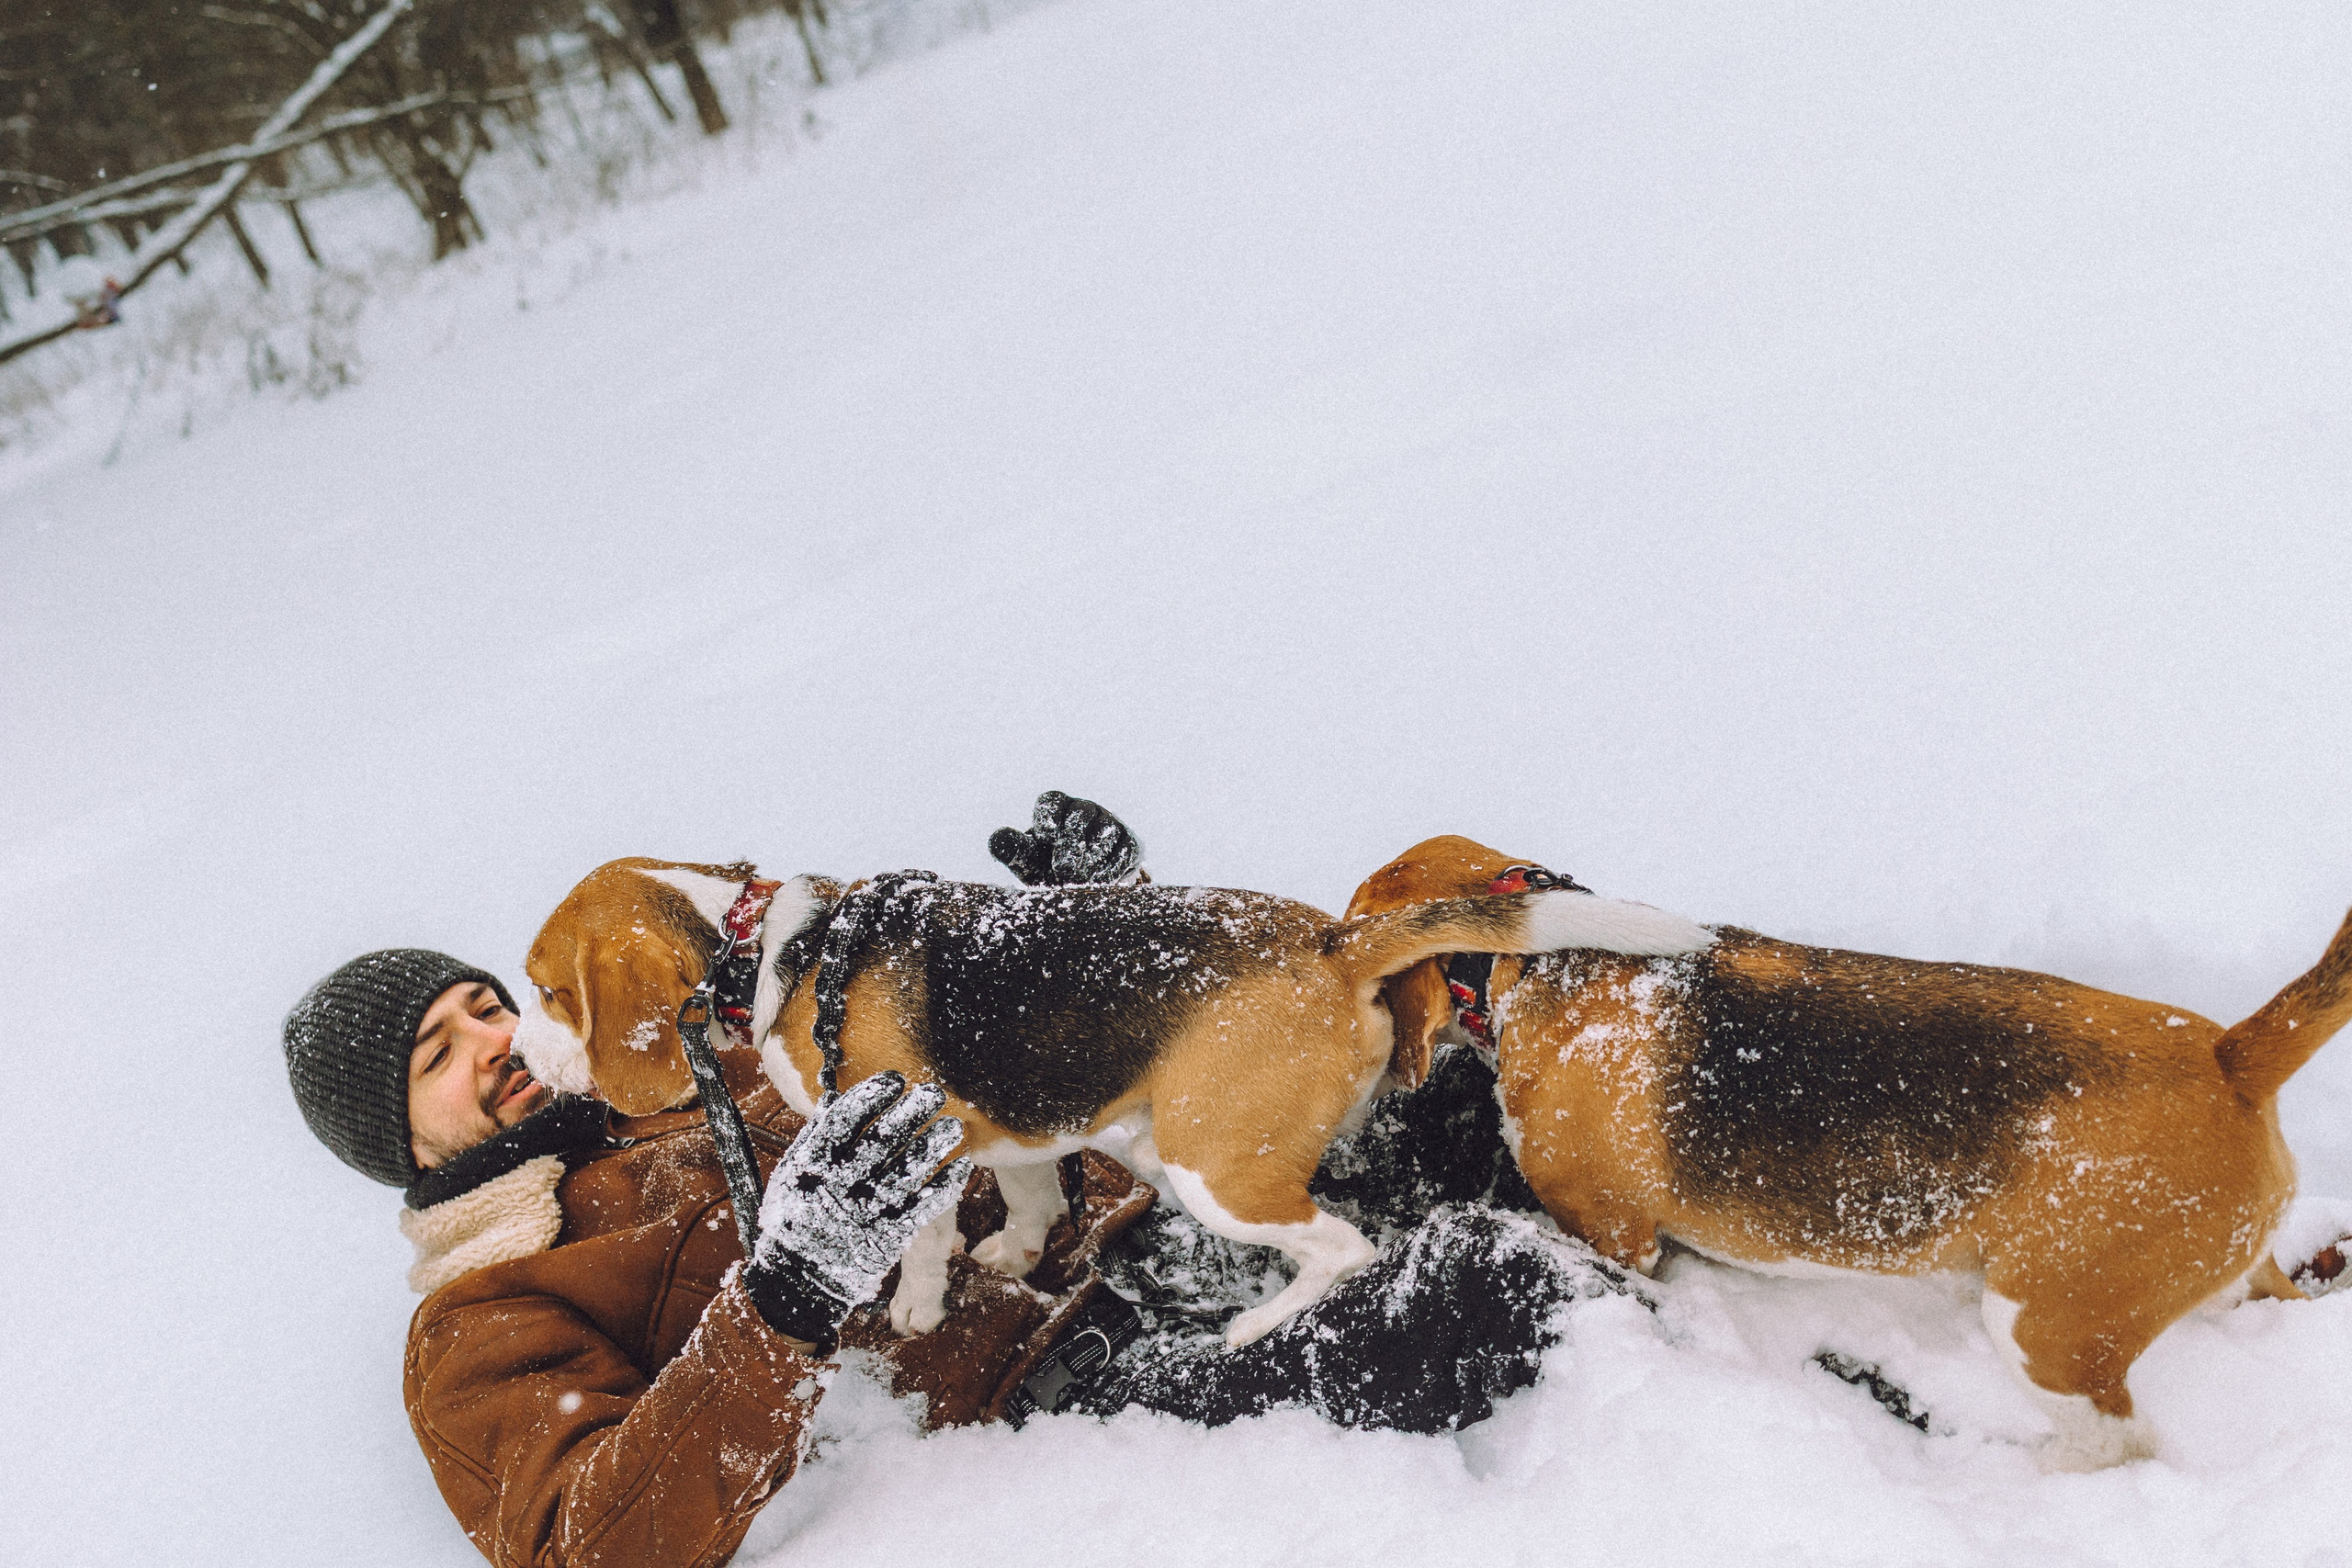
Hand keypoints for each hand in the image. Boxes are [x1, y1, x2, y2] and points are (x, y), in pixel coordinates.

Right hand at [743, 1072, 970, 1348]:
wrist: (801, 1278)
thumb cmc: (796, 1217)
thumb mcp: (793, 1173)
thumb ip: (815, 1135)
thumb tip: (833, 1097)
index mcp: (815, 1163)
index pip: (847, 1120)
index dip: (872, 1096)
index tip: (895, 1080)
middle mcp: (844, 1183)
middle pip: (884, 1139)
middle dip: (912, 1113)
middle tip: (935, 1092)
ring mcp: (868, 1210)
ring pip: (908, 1170)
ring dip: (935, 1145)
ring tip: (954, 1126)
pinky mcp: (890, 1234)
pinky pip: (923, 1206)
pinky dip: (945, 1185)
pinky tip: (962, 1165)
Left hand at [989, 790, 1143, 886]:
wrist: (1083, 895)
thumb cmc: (1049, 870)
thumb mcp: (1028, 862)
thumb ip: (1011, 850)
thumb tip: (996, 838)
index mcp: (1056, 809)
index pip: (1051, 801)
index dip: (1048, 817)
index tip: (1045, 838)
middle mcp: (1085, 810)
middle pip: (1081, 813)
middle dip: (1071, 843)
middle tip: (1062, 870)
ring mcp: (1110, 824)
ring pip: (1105, 830)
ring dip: (1091, 858)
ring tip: (1077, 881)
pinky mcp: (1131, 844)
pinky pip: (1125, 850)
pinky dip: (1110, 869)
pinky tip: (1097, 884)